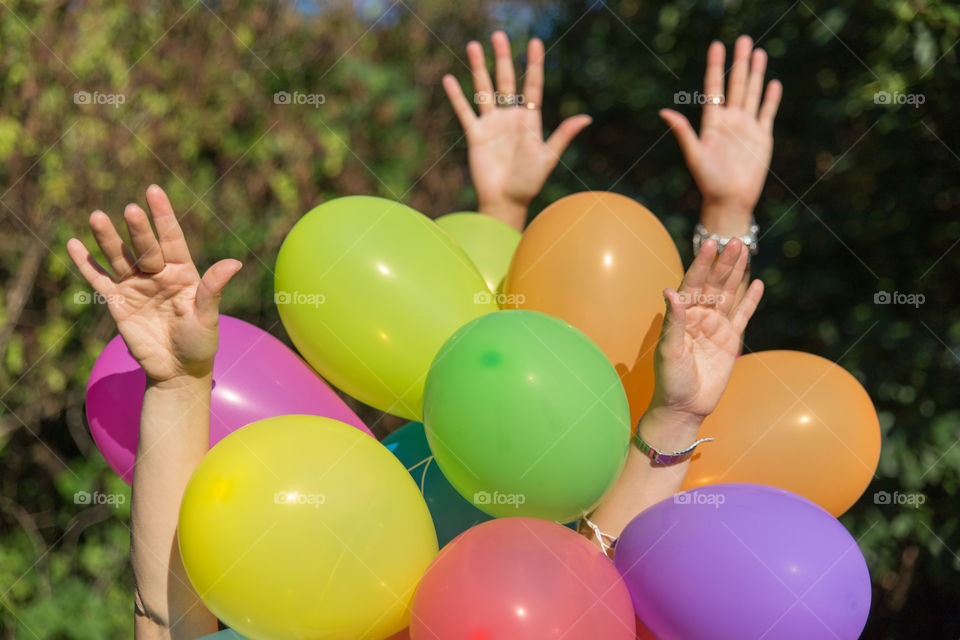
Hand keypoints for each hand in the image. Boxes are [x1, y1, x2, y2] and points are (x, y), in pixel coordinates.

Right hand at [67, 185, 240, 382]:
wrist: (177, 370)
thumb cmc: (200, 342)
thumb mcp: (208, 317)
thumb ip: (213, 289)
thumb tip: (235, 263)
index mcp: (183, 272)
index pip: (172, 238)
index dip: (163, 216)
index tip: (153, 191)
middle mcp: (158, 273)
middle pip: (145, 246)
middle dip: (138, 229)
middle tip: (131, 210)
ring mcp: (136, 286)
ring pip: (119, 257)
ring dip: (107, 238)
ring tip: (97, 216)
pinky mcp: (118, 302)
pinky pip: (99, 280)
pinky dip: (86, 264)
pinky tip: (74, 245)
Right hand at [442, 31, 591, 230]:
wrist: (505, 201)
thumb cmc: (529, 182)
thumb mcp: (548, 156)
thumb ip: (563, 135)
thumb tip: (587, 118)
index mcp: (529, 120)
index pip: (532, 86)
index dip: (534, 64)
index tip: (535, 42)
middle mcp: (510, 117)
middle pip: (506, 81)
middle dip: (503, 58)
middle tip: (499, 35)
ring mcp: (491, 124)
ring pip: (484, 90)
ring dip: (479, 68)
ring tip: (474, 45)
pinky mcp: (475, 134)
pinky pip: (465, 111)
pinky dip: (457, 96)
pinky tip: (449, 79)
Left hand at [648, 238, 762, 430]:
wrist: (685, 406)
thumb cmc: (671, 380)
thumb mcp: (669, 351)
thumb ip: (673, 322)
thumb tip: (670, 292)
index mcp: (681, 316)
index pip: (692, 284)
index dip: (701, 264)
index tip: (710, 244)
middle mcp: (698, 317)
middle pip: (712, 284)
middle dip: (723, 262)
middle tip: (734, 239)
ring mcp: (715, 327)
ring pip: (727, 294)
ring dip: (735, 273)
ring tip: (744, 250)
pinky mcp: (730, 340)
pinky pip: (742, 315)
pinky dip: (749, 300)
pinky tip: (756, 283)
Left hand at [660, 36, 781, 234]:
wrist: (730, 200)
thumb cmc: (708, 181)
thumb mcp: (694, 155)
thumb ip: (683, 132)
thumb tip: (664, 112)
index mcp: (712, 122)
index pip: (714, 88)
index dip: (716, 66)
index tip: (716, 45)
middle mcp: (730, 121)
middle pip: (736, 85)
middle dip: (739, 63)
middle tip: (742, 38)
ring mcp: (747, 127)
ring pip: (753, 94)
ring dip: (756, 73)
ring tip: (758, 52)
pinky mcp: (762, 137)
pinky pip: (767, 113)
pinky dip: (771, 99)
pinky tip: (773, 83)